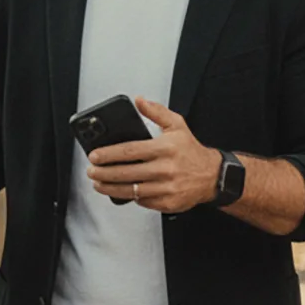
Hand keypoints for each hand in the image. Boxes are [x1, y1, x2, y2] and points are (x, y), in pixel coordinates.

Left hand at [86, 97, 219, 213]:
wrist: (213, 176)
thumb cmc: (191, 151)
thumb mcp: (177, 125)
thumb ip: (156, 111)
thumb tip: (139, 100)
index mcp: (165, 148)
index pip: (130, 151)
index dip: (109, 154)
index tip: (94, 155)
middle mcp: (166, 169)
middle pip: (126, 173)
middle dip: (104, 173)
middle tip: (91, 171)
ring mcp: (167, 188)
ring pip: (132, 190)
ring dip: (111, 188)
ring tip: (99, 184)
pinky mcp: (168, 203)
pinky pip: (143, 201)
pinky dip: (131, 197)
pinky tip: (122, 191)